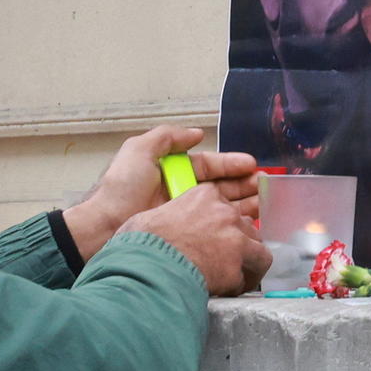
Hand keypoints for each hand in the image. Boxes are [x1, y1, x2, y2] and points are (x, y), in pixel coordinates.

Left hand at [64, 125, 260, 263]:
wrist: (104, 227)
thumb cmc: (121, 189)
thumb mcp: (138, 151)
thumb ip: (166, 137)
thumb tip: (195, 133)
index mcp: (171, 172)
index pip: (208, 166)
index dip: (231, 165)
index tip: (252, 166)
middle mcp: (180, 193)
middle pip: (219, 188)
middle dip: (244, 186)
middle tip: (266, 187)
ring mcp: (183, 216)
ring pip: (220, 209)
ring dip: (243, 206)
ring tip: (264, 205)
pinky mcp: (184, 237)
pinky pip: (212, 229)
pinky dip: (231, 227)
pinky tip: (248, 226)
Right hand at [117, 185, 268, 298]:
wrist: (147, 266)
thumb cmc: (142, 243)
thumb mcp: (153, 215)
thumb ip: (171, 215)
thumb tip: (164, 228)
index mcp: (204, 195)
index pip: (226, 203)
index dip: (223, 221)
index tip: (218, 232)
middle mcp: (225, 212)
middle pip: (245, 226)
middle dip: (238, 242)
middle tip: (225, 258)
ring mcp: (235, 238)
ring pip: (258, 250)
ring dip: (248, 263)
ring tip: (234, 277)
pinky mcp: (237, 265)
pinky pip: (251, 276)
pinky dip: (242, 283)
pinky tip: (228, 290)